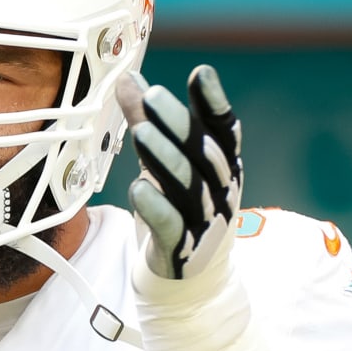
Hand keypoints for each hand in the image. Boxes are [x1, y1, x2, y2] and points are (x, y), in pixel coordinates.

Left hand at [118, 64, 242, 280]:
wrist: (190, 276)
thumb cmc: (180, 207)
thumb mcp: (166, 161)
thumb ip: (149, 122)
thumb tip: (128, 78)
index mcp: (223, 165)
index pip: (223, 130)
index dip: (213, 103)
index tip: (200, 73)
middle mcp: (221, 190)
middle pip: (203, 154)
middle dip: (179, 123)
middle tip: (152, 95)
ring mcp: (206, 222)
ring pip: (189, 187)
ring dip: (165, 158)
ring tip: (141, 132)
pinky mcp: (184, 251)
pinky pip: (171, 228)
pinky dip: (156, 208)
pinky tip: (138, 188)